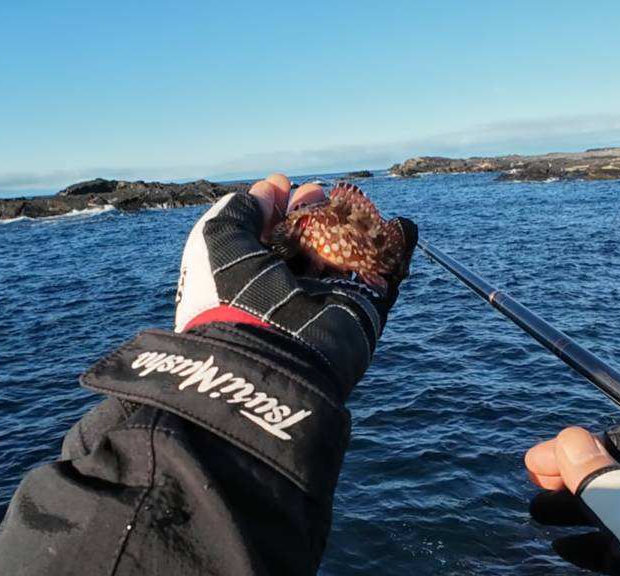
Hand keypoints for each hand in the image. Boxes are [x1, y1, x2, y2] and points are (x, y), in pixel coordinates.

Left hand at [174, 173, 416, 399]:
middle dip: (314, 211)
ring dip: (353, 225)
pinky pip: (385, 276)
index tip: (282, 183)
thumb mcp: (217, 240)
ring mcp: (327, 300)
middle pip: (307, 242)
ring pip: (346, 254)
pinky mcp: (363, 311)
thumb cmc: (234, 291)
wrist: (271, 349)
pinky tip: (402, 226)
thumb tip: (268, 192)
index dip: (274, 207)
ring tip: (356, 202)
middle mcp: (288, 289)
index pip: (267, 236)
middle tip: (318, 191)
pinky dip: (396, 250)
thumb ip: (239, 210)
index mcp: (250, 276)